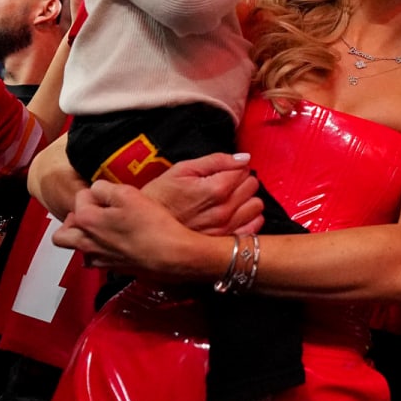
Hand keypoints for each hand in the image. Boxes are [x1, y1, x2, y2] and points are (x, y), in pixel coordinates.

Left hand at [57, 179, 229, 278]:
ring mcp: (99, 258)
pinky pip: (96, 260)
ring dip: (84, 238)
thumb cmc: (150, 224)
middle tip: (92, 213)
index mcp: (87, 220)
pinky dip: (100, 251)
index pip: (79, 198)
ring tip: (102, 229)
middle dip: (72, 221)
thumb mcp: (128, 194)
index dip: (96, 192)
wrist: (171, 255)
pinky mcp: (113, 269)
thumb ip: (104, 188)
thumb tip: (97, 189)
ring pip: (78, 249)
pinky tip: (116, 244)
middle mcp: (87, 242)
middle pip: (61, 235)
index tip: (111, 193)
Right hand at [141, 152, 264, 236]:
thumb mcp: (182, 170)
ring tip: (229, 200)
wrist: (144, 230)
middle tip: (225, 184)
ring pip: (256, 206)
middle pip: (252, 186)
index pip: (244, 170)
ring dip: (246, 200)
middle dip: (241, 181)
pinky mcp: (224, 243)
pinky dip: (248, 219)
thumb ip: (215, 160)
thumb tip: (243, 158)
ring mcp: (226, 229)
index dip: (234, 168)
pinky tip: (235, 215)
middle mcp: (224, 210)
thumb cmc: (160, 197)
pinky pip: (253, 229)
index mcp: (215, 189)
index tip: (223, 172)